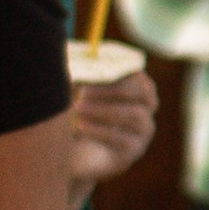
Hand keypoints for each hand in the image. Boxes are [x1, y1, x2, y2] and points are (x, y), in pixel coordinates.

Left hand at [68, 68, 157, 192]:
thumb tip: (86, 56)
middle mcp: (144, 111)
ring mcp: (142, 134)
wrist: (64, 153)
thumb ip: (84, 74)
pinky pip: (124, 139)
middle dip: (113, 90)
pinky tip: (80, 126)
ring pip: (136, 115)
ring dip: (104, 109)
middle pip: (144, 93)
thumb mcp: (75, 91)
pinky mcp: (132, 153)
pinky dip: (100, 130)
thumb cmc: (70, 114)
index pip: (141, 77)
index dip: (124, 71)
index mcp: (135, 92)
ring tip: (77, 107)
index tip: (98, 69)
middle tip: (84, 91)